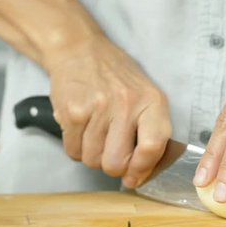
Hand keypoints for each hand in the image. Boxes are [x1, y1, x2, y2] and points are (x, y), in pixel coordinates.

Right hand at [47, 35, 171, 187]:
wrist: (78, 50)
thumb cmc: (115, 77)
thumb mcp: (145, 95)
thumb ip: (150, 132)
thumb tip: (140, 174)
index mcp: (152, 101)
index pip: (152, 146)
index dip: (142, 169)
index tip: (133, 176)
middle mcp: (127, 104)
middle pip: (116, 163)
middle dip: (111, 166)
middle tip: (110, 152)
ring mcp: (98, 108)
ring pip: (92, 160)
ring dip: (91, 155)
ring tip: (94, 133)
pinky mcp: (73, 112)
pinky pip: (73, 151)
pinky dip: (75, 146)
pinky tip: (81, 128)